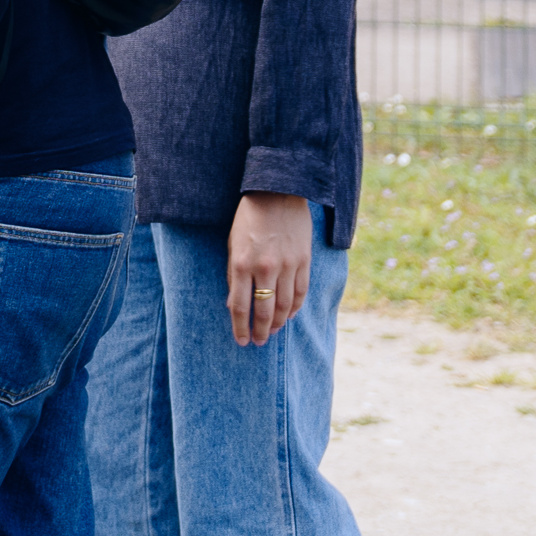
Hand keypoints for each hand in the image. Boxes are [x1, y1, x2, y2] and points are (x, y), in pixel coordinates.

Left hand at [228, 191, 313, 345]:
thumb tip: (234, 304)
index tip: (241, 341)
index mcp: (242, 263)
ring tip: (272, 332)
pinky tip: (288, 316)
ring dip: (277, 323)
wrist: (276, 193)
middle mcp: (265, 268)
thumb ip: (234, 275)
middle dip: (260, 331)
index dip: (240, 328)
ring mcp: (287, 265)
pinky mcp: (303, 261)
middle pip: (263, 311)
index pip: (240, 306)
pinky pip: (300, 292)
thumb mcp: (232, 245)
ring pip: (284, 306)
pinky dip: (294, 308)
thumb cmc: (248, 219)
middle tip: (259, 342)